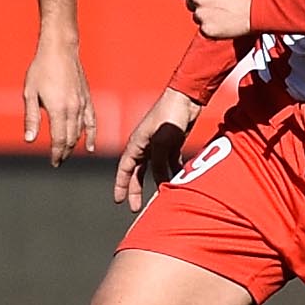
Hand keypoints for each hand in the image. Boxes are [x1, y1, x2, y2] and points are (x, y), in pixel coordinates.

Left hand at [23, 32, 94, 165]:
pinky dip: (91, 135)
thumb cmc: (41, 69)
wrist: (59, 50)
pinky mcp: (87, 98)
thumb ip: (32, 118)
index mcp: (58, 109)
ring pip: (81, 132)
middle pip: (70, 138)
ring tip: (66, 154)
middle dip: (64, 152)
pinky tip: (89, 146)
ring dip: (74, 145)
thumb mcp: (30, 93)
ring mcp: (82, 104)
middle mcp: (73, 109)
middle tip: (58, 161)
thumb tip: (29, 140)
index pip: (58, 139)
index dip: (56, 154)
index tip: (53, 163)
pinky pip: (92, 121)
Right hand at [111, 85, 200, 208]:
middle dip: (135, 189)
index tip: (118, 200)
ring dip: (156, 183)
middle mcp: (145, 144)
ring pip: (155, 169)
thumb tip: (160, 182)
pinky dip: (172, 172)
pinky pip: (170, 162)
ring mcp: (159, 143)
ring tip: (159, 199)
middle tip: (135, 207)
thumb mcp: (162, 142)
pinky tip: (178, 181)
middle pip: (137, 172)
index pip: (124, 168)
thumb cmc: (170, 115)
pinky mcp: (172, 142)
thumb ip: (159, 163)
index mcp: (136, 143)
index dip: (121, 185)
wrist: (186, 97)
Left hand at [180, 0, 256, 40]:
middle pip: (189, 3)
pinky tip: (224, 21)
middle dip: (199, 3)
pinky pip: (204, 28)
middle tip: (217, 3)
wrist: (255, 9)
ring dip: (205, 15)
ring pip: (196, 16)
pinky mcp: (206, 29)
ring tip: (223, 11)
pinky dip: (212, 27)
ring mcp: (200, 15)